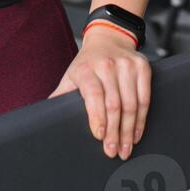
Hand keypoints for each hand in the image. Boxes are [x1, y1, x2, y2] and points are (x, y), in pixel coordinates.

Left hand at [49, 25, 151, 159]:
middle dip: (114, 132)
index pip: (94, 95)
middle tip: (113, 151)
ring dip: (129, 130)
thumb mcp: (70, 75)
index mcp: (86, 68)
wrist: (109, 38)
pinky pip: (144, 98)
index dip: (98, 117)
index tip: (99, 136)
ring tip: (125, 148)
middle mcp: (107, 65)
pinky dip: (141, 119)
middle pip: (114, 104)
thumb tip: (45, 116)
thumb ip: (60, 96)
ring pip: (131, 104)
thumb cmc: (87, 63)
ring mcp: (127, 65)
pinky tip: (136, 132)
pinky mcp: (143, 67)